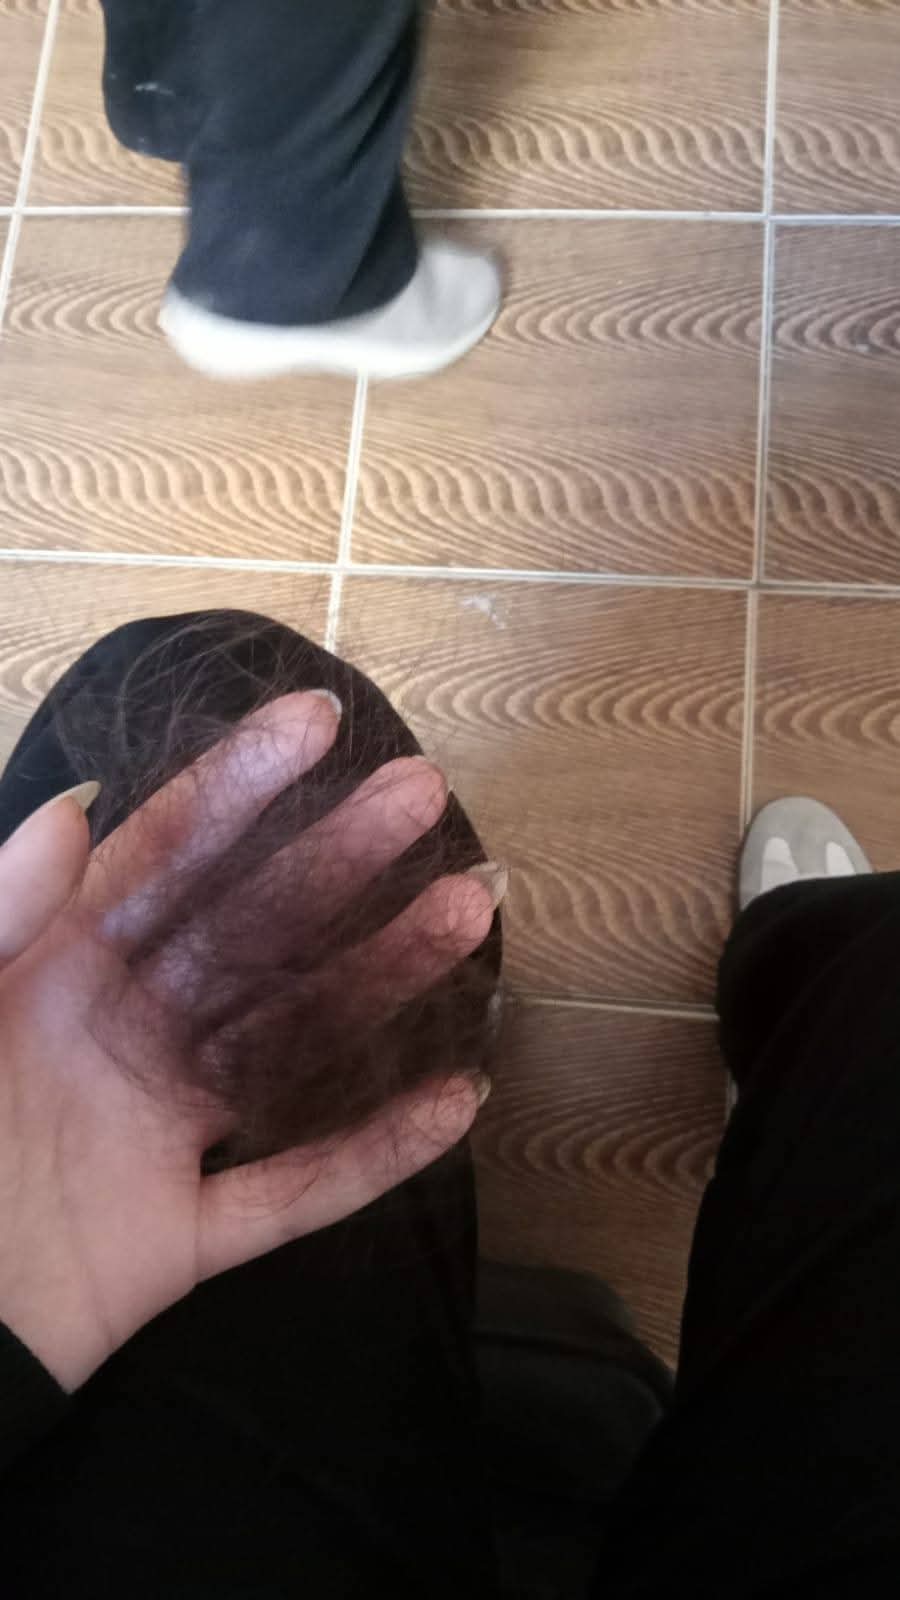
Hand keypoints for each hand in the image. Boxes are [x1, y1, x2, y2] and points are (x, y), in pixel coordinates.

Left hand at [0, 692, 494, 1390]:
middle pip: (251, 934)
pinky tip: (457, 1100)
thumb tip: (74, 808)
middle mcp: (124, 1034)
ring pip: (293, 1044)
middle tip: (422, 792)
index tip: (316, 720)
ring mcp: (162, 1134)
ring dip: (383, 980)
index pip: (162, 859)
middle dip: (336, 860)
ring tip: (468, 912)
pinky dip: (375, 1155)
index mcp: (57, 972)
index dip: (236, 787)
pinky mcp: (185, 1237)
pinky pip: (295, 1193)